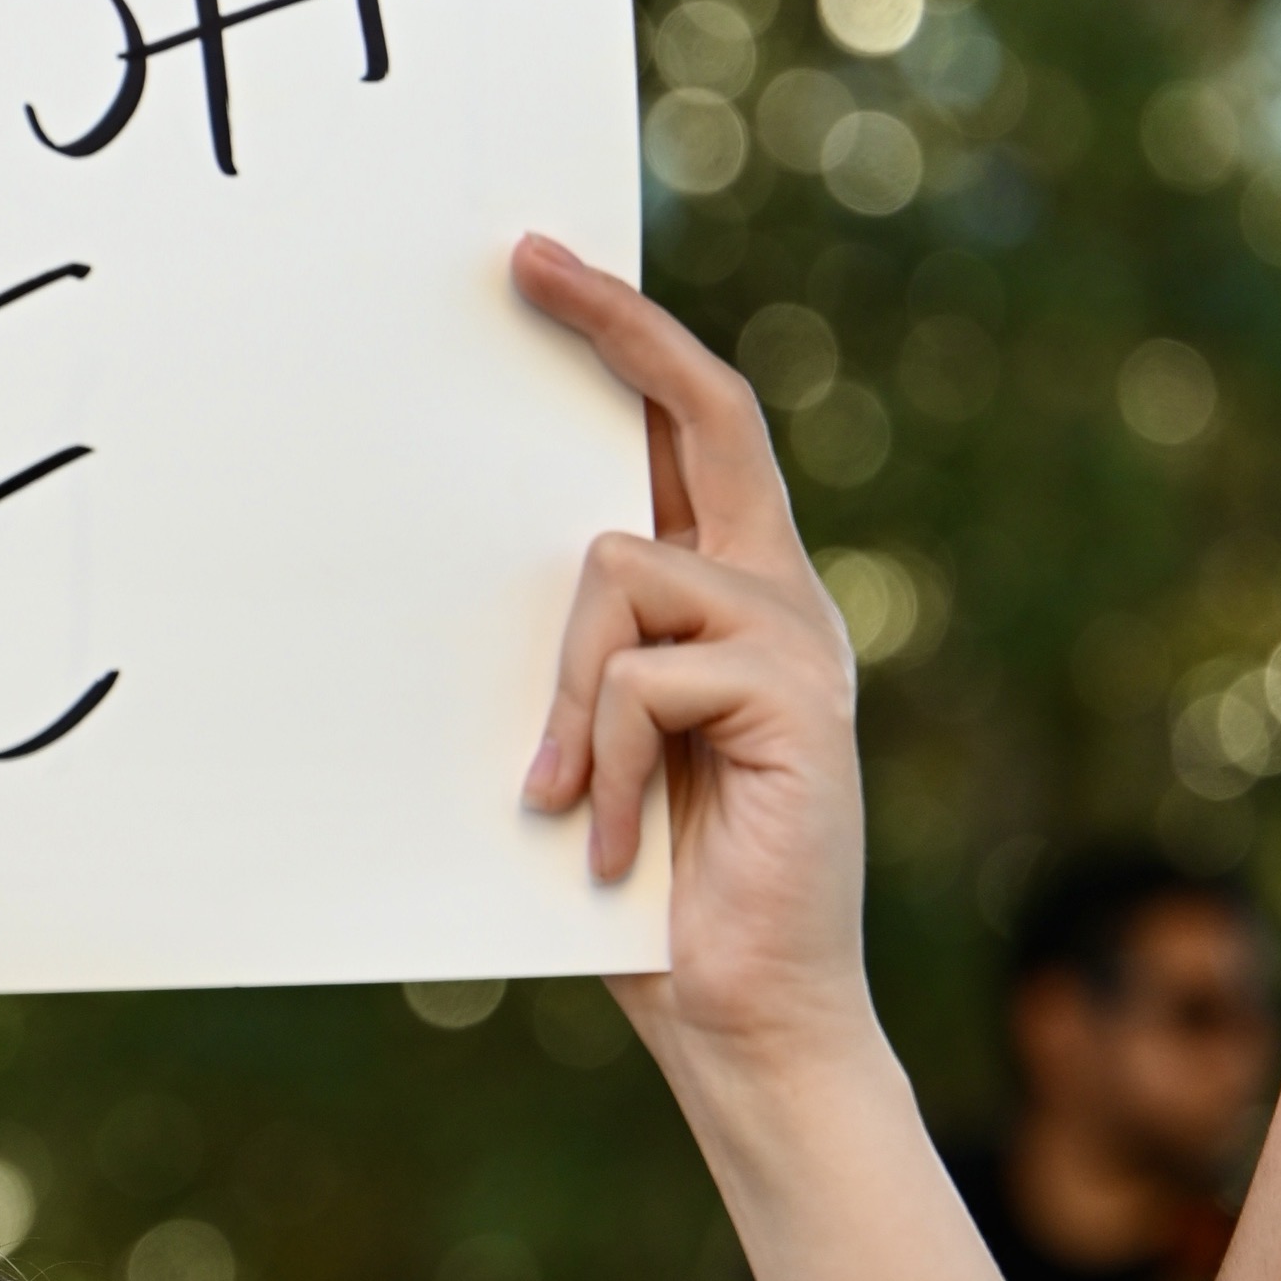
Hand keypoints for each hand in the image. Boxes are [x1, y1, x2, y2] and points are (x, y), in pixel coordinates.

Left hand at [511, 239, 866, 1079]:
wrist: (746, 1016)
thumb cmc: (648, 897)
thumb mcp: (590, 750)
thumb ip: (575, 660)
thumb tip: (485, 565)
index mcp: (732, 600)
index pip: (692, 429)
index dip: (628, 339)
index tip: (543, 268)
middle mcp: (779, 596)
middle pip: (707, 413)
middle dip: (615, 330)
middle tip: (525, 265)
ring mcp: (795, 640)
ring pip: (617, 570)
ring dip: (563, 696)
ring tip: (561, 806)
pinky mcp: (794, 697)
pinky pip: (639, 677)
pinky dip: (596, 764)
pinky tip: (605, 844)